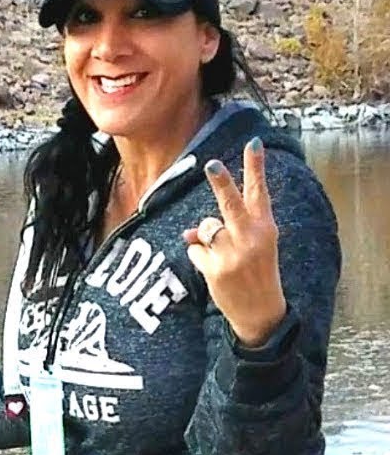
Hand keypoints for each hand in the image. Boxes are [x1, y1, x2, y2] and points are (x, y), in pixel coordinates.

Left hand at [182, 137, 286, 346]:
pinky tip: (215, 271)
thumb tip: (189, 233)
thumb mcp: (251, 247)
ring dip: (206, 238)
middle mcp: (251, 238)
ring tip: (224, 257)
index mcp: (265, 227)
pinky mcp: (216, 269)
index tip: (253, 143)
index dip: (256, 166)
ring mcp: (233, 254)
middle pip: (230, 205)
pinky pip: (194, 250)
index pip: (259, 191)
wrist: (261, 311)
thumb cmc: (256, 271)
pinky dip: (199, 258)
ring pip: (204, 228)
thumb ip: (226, 230)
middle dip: (221, 184)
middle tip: (211, 165)